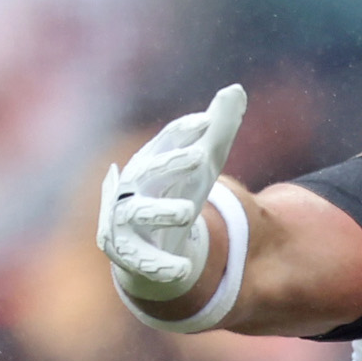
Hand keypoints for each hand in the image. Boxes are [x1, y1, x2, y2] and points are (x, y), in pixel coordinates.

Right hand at [97, 84, 245, 301]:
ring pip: (137, 213)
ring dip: (160, 210)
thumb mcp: (202, 166)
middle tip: (200, 157)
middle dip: (171, 164)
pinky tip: (184, 270)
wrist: (153, 244)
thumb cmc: (176, 194)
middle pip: (148, 171)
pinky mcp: (128, 254)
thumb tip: (237, 90)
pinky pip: (141, 259)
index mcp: (150, 164)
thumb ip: (218, 131)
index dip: (183, 131)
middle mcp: (132, 188)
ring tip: (188, 211)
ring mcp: (125, 221)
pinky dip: (161, 264)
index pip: (165, 141)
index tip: (207, 122)